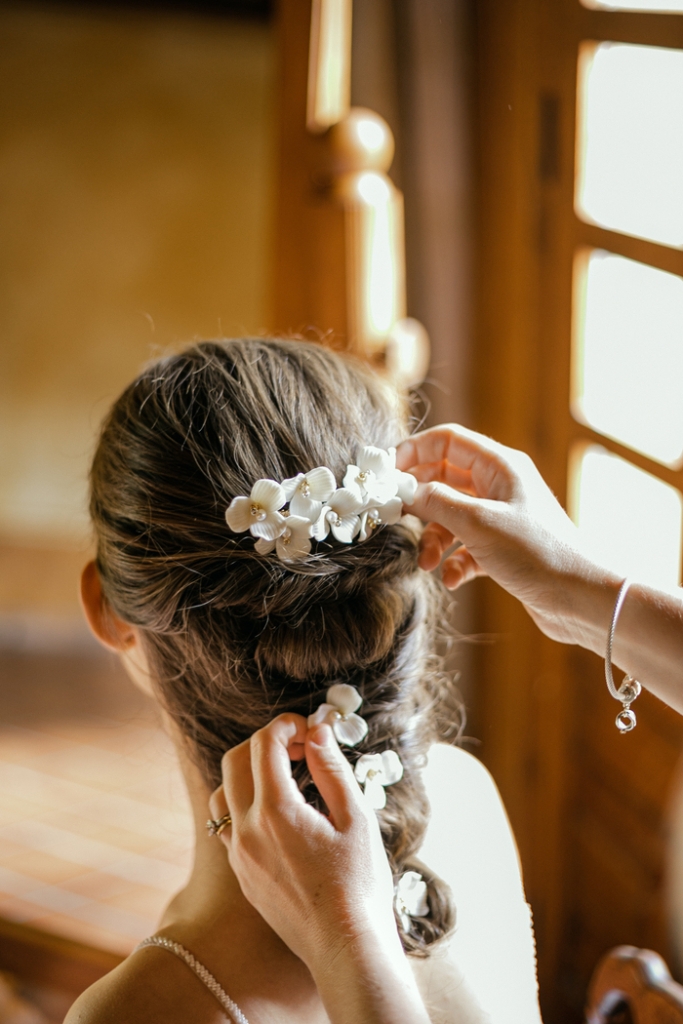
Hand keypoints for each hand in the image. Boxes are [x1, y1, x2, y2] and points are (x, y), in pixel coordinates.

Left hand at [208, 715, 398, 976]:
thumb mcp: (356, 817)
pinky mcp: (242, 874)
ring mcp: (239, 855)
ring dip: (248, 773)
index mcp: (276, 812)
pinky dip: (244, 804)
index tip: (310, 728)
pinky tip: (278, 813)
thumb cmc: (359, 884)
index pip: (264, 744)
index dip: (286, 725)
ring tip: (286, 777)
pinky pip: (227, 825)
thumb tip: (317, 731)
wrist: (344, 947)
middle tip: (298, 746)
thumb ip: (332, 768)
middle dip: (264, 742)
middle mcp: (247, 830)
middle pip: (235, 760)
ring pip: (223, 792)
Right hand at [397, 423, 615, 644]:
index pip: (447, 442)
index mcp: (501, 466)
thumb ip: (436, 502)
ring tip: (428, 562)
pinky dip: (454, 561)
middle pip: (444, 478)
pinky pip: (466, 546)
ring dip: (434, 539)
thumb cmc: (537, 554)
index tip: (386, 474)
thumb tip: (406, 490)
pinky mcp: (503, 548)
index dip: (413, 452)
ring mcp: (502, 518)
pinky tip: (454, 579)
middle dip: (420, 501)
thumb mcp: (478, 523)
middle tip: (395, 517)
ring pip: (451, 516)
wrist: (579, 599)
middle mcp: (501, 487)